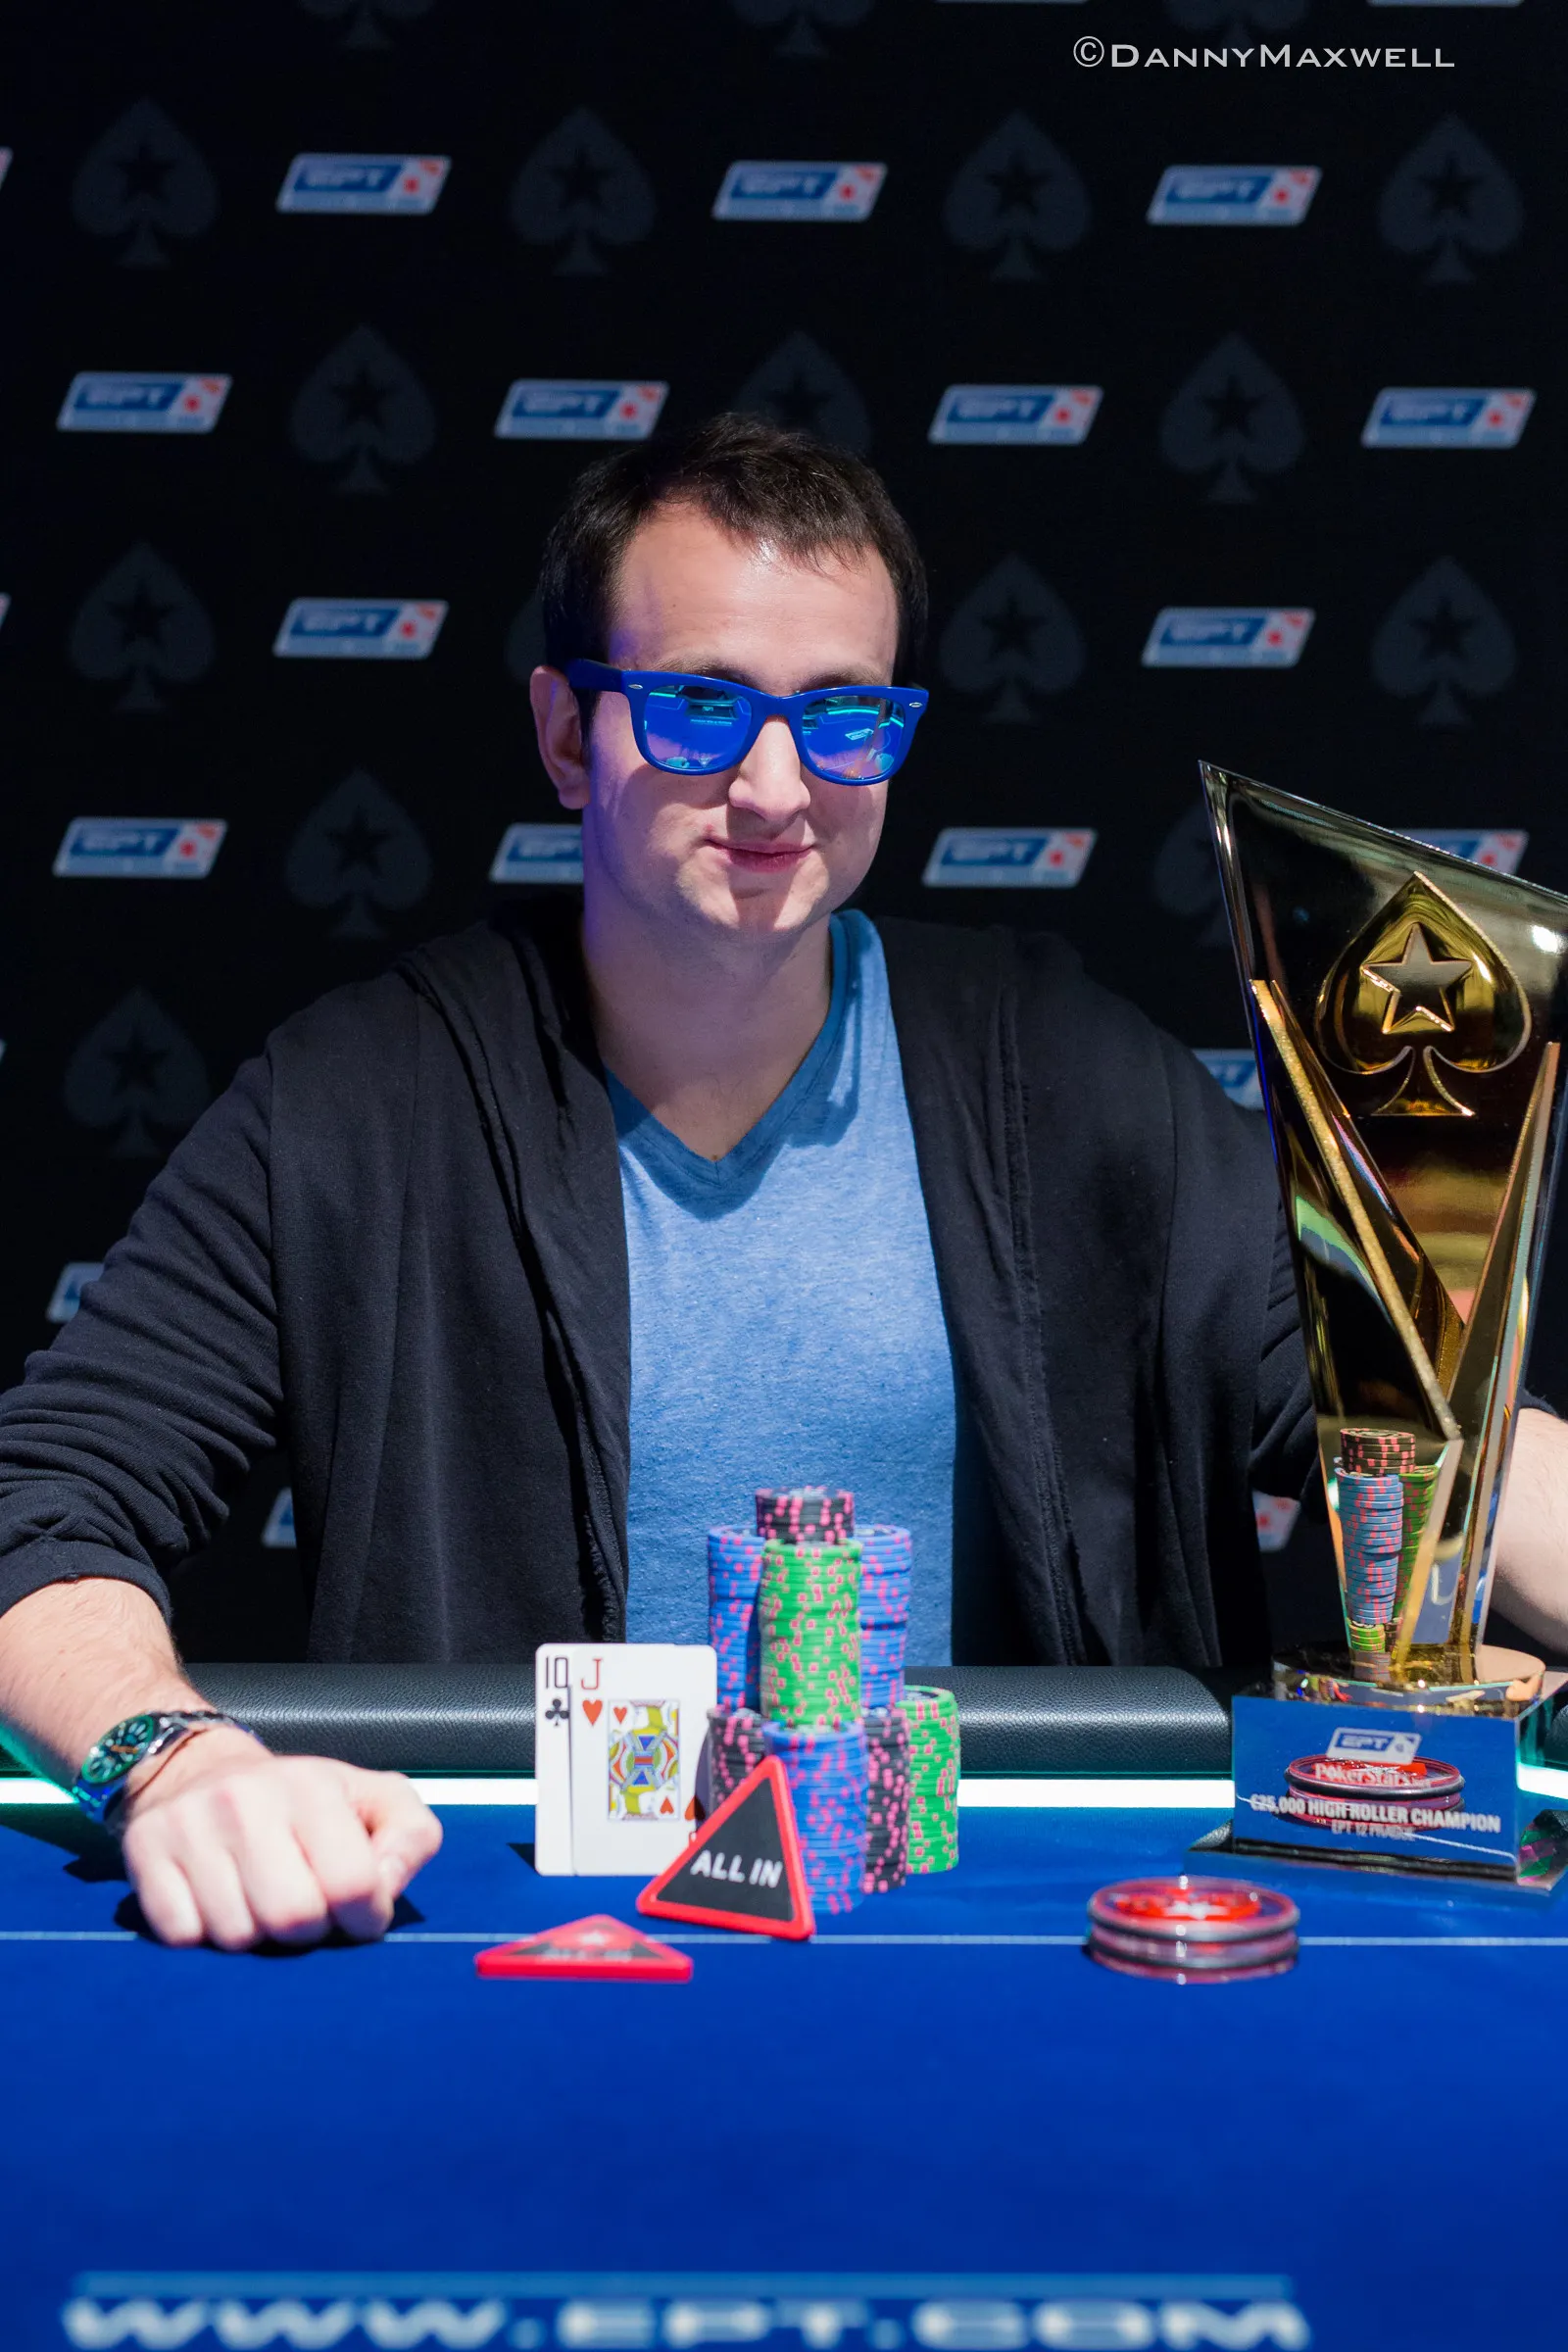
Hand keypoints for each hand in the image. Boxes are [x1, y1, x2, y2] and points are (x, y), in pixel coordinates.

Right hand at [118, 1730, 442, 1950]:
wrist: (197, 1769)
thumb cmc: (300, 1801)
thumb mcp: (373, 1798)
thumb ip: (410, 1837)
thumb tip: (385, 1890)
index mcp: (311, 1787)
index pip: (353, 1884)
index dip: (365, 1916)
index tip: (357, 1912)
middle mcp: (245, 1800)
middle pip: (292, 1918)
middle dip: (308, 1931)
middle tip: (305, 1908)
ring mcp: (189, 1826)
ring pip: (236, 1936)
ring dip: (255, 1936)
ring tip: (258, 1900)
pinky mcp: (144, 1854)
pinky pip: (182, 1936)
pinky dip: (203, 1935)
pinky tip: (215, 1902)